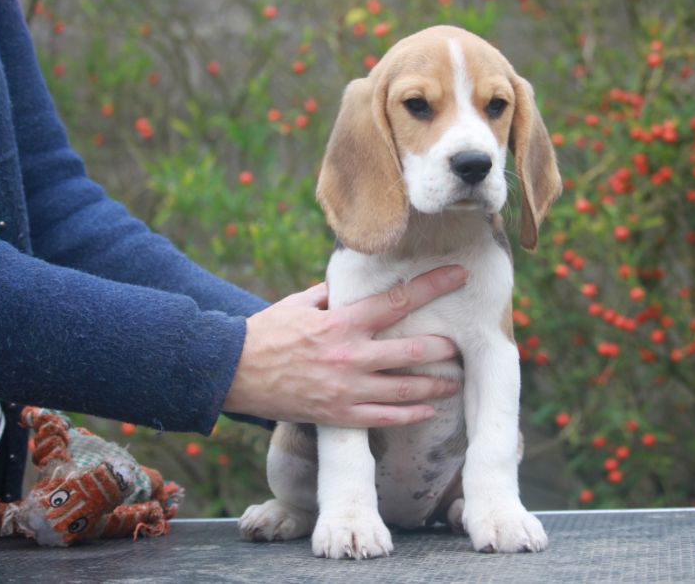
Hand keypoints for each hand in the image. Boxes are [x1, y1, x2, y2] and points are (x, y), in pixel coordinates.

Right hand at [223, 265, 466, 426]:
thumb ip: (333, 293)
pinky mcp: (339, 415)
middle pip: (412, 351)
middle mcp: (351, 355)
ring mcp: (347, 389)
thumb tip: (357, 280)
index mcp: (342, 322)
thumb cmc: (267, 333)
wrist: (233, 373)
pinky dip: (411, 414)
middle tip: (461, 343)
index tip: (459, 276)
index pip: (398, 300)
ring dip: (436, 385)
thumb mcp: (300, 303)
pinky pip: (384, 417)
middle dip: (443, 347)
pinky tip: (428, 409)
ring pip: (405, 389)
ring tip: (456, 381)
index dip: (433, 286)